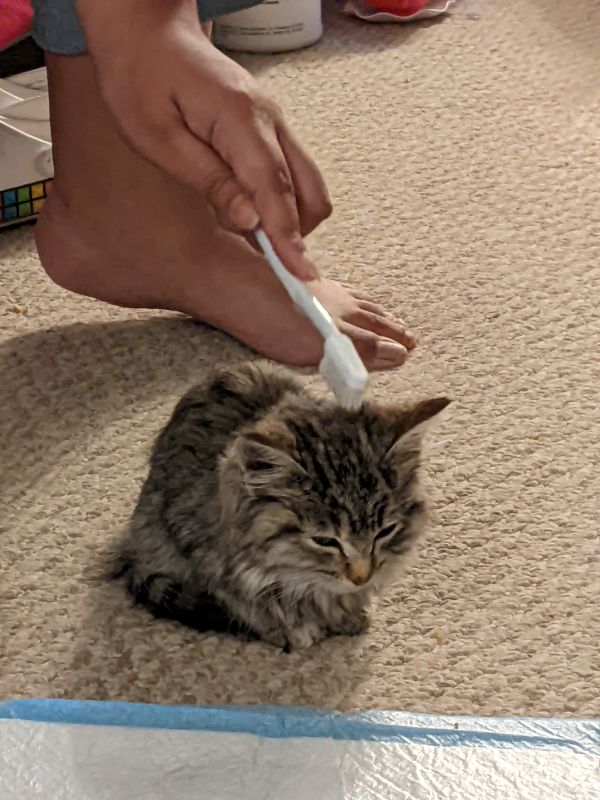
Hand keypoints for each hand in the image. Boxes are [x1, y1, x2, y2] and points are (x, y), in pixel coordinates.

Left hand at [75, 0, 330, 279]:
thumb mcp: (158, 136)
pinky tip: (252, 215)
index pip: (276, 189)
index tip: (299, 274)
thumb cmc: (142, 77)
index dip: (289, 237)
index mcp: (241, 120)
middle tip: (269, 263)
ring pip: (308, 186)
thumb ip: (209, 180)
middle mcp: (269, 121)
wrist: (149, 32)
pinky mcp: (269, 130)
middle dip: (297, 233)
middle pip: (310, 192)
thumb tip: (250, 222)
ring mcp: (274, 124)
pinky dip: (282, 203)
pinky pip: (292, 175)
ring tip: (254, 239)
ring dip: (290, 220)